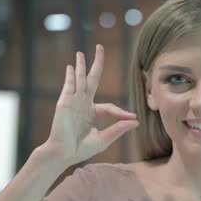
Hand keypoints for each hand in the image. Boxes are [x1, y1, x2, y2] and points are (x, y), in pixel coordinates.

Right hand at [42, 45, 138, 165]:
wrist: (63, 154)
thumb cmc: (81, 149)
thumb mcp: (104, 139)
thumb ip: (118, 129)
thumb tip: (136, 121)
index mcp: (92, 113)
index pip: (110, 107)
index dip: (121, 112)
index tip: (133, 117)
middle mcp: (82, 104)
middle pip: (92, 79)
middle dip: (97, 64)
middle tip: (100, 47)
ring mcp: (73, 102)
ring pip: (80, 80)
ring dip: (82, 66)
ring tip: (82, 53)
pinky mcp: (64, 103)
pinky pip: (69, 86)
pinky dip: (71, 76)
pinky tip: (72, 67)